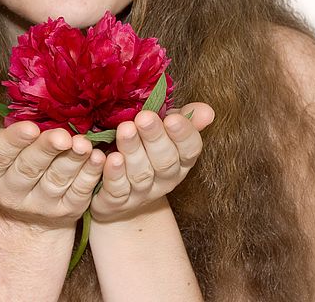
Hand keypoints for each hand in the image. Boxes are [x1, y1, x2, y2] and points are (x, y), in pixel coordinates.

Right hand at [0, 107, 106, 229]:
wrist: (21, 216)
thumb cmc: (3, 169)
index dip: (14, 141)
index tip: (30, 127)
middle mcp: (11, 193)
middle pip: (29, 169)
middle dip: (47, 150)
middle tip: (62, 136)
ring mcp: (41, 204)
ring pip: (57, 181)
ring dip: (72, 161)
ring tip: (83, 144)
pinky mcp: (67, 210)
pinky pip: (80, 193)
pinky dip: (90, 175)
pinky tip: (98, 158)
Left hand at [88, 102, 214, 222]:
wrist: (117, 193)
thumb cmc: (143, 149)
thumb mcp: (164, 130)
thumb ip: (184, 119)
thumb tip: (207, 111)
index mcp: (180, 162)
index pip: (190, 150)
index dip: (183, 135)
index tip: (173, 118)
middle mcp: (164, 181)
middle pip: (164, 162)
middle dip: (155, 138)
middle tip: (144, 117)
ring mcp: (141, 194)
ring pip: (140, 174)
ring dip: (133, 151)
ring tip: (125, 130)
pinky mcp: (116, 203)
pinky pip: (116, 190)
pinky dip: (112, 174)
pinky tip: (107, 157)